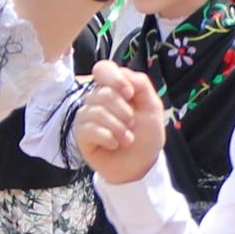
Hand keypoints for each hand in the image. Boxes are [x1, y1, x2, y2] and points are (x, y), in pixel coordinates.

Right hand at [75, 64, 167, 182]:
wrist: (142, 164)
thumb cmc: (146, 135)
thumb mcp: (152, 106)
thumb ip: (141, 84)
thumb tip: (124, 73)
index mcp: (114, 88)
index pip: (103, 69)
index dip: (114, 79)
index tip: (130, 94)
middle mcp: (97, 99)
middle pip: (102, 93)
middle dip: (123, 111)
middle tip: (132, 124)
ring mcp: (87, 117)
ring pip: (95, 111)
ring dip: (118, 127)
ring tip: (127, 139)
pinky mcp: (82, 135)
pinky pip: (88, 129)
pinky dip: (107, 137)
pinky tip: (114, 144)